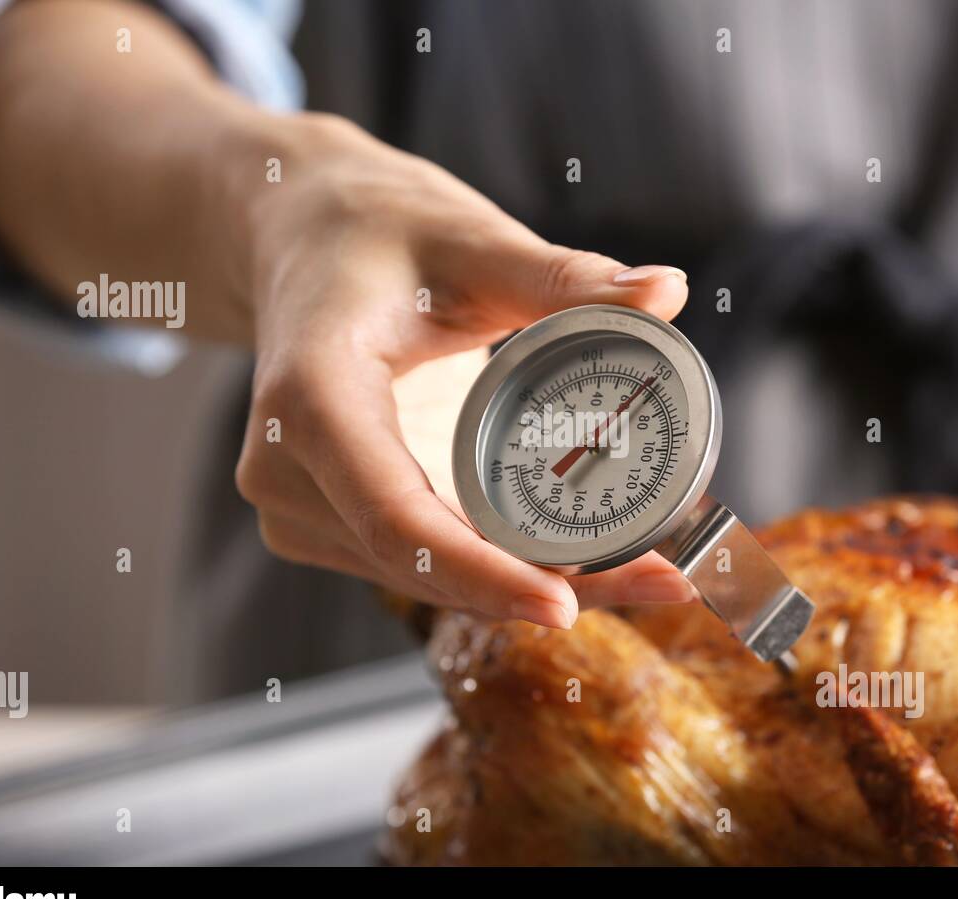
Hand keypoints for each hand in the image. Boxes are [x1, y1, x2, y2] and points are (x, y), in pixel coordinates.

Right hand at [230, 114, 693, 628]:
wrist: (304, 241)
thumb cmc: (376, 232)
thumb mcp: (470, 241)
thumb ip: (563, 277)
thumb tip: (667, 292)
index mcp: (311, 397)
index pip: (396, 518)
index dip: (481, 573)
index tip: (563, 606)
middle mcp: (290, 470)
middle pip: (424, 564)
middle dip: (541, 587)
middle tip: (663, 580)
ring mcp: (304, 507)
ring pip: (428, 578)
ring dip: (531, 585)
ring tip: (649, 571)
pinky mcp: (333, 521)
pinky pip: (424, 563)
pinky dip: (501, 567)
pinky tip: (587, 560)